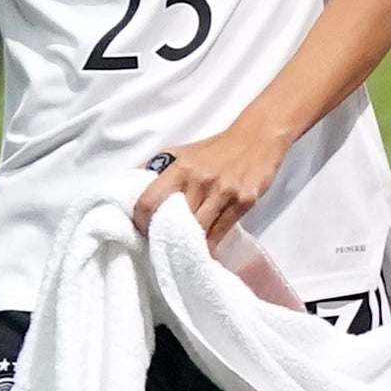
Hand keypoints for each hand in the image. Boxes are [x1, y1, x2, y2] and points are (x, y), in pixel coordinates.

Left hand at [134, 114, 287, 241]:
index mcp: (181, 168)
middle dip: (167, 236)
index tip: (142, 231)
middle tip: (163, 246)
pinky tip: (205, 249)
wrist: (257, 138)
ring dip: (190, 244)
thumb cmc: (215, 149)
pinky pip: (221, 232)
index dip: (141, 221)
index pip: (149, 200)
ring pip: (199, 230)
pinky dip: (211, 244)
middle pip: (176, 221)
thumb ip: (158, 169)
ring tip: (183, 251)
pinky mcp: (244, 202)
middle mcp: (200, 180)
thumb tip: (133, 187)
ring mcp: (224, 192)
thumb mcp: (183, 152)